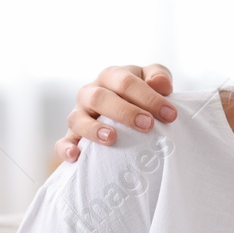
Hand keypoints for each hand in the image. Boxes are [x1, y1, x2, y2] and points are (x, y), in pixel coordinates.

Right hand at [56, 63, 177, 162]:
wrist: (123, 108)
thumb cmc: (140, 94)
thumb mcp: (152, 79)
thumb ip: (158, 76)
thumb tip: (161, 84)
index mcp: (110, 76)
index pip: (126, 82)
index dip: (149, 98)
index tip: (170, 115)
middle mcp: (90, 93)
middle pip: (100, 98)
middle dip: (125, 112)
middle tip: (147, 125)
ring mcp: (79, 114)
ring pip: (77, 119)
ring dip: (94, 129)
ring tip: (112, 138)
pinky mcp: (71, 135)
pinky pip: (62, 142)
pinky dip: (66, 148)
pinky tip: (76, 155)